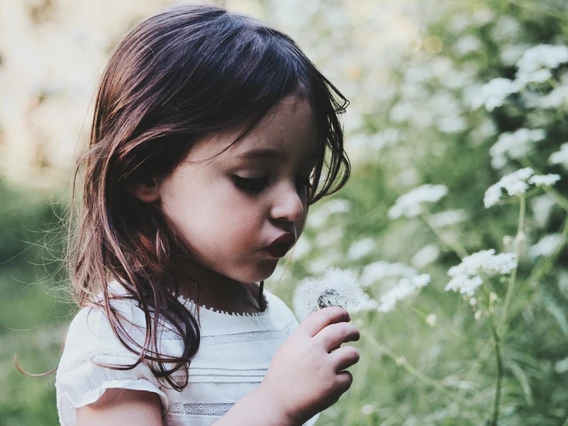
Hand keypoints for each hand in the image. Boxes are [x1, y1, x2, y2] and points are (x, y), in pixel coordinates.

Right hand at [257, 306, 359, 424]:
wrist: (276, 405)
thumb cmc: (282, 376)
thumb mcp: (288, 349)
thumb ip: (307, 338)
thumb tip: (332, 328)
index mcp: (300, 339)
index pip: (323, 316)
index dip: (338, 312)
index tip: (345, 315)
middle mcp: (312, 350)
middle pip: (341, 330)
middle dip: (352, 330)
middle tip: (355, 334)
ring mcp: (324, 368)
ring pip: (352, 354)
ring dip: (352, 355)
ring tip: (348, 359)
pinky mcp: (332, 386)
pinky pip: (348, 377)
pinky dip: (343, 380)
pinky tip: (333, 383)